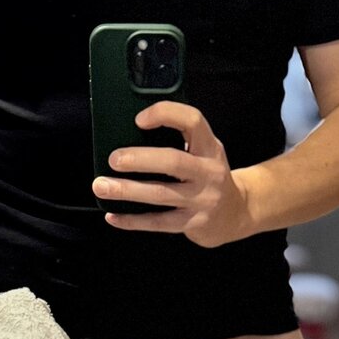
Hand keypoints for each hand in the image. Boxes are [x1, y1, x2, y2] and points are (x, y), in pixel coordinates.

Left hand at [92, 101, 251, 247]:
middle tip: (113, 159)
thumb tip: (129, 134)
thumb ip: (181, 141)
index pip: (192, 121)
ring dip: (128, 190)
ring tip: (101, 186)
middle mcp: (209, 171)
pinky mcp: (194, 223)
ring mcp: (203, 200)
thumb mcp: (204, 152)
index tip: (139, 119)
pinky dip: (132, 220)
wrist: (236, 213)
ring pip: (161, 194)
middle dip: (140, 159)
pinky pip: (159, 223)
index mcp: (210, 147)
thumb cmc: (208, 176)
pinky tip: (112, 215)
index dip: (165, 115)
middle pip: (173, 161)